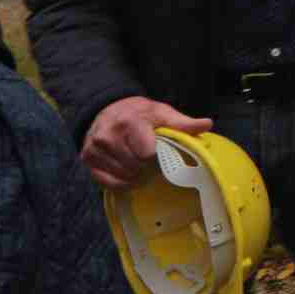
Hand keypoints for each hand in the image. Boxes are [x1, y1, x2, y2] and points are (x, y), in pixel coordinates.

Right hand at [82, 96, 217, 189]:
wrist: (108, 109)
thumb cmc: (139, 114)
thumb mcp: (161, 113)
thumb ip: (183, 123)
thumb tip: (207, 124)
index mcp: (128, 122)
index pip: (146, 153)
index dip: (156, 155)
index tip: (157, 150)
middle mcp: (107, 136)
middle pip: (136, 166)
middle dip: (145, 165)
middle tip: (146, 156)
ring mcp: (94, 149)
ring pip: (124, 176)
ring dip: (134, 173)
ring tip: (136, 161)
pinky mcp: (87, 160)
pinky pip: (110, 184)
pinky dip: (121, 181)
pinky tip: (126, 169)